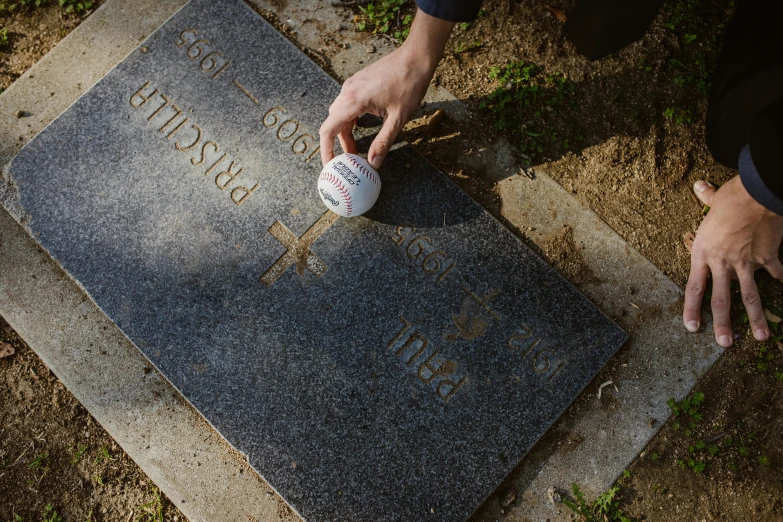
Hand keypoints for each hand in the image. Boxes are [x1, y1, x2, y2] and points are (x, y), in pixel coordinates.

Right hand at [319, 9, 453, 168]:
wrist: (416, 57)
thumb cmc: (409, 84)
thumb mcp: (398, 119)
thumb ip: (383, 142)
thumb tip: (373, 163)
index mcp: (353, 100)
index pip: (328, 130)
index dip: (326, 151)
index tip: (330, 165)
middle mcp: (347, 91)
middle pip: (332, 123)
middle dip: (338, 144)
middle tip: (350, 161)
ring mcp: (352, 85)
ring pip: (339, 114)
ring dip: (345, 132)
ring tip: (356, 149)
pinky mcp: (358, 82)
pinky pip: (346, 104)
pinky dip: (349, 120)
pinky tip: (361, 128)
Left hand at [684, 176, 782, 345]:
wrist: (757, 195)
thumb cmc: (732, 196)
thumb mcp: (713, 200)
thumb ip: (706, 197)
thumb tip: (700, 186)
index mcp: (703, 252)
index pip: (694, 287)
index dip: (692, 309)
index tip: (692, 327)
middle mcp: (722, 262)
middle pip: (720, 299)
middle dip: (722, 324)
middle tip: (723, 343)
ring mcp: (746, 263)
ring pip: (749, 296)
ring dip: (756, 318)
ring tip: (760, 337)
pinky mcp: (767, 258)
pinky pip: (776, 274)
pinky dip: (781, 281)